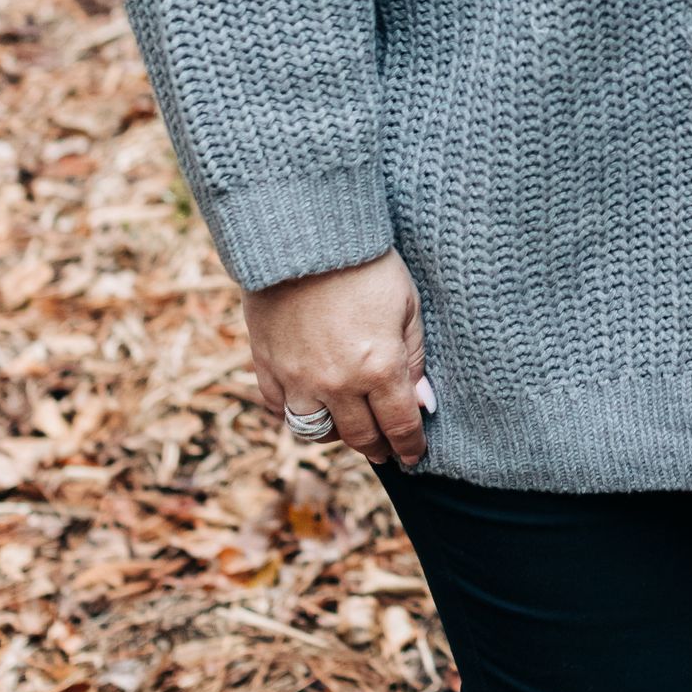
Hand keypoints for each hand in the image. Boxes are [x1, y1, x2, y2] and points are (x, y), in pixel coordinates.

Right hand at [242, 249, 432, 467]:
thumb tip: (423, 402)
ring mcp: (298, 378)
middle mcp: (338, 383)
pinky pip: (279, 409)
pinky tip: (311, 406)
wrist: (305, 235)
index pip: (400, 424)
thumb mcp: (407, 304)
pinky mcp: (267, 366)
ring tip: (350, 429)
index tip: (415, 455)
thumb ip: (415, 357)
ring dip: (337, 436)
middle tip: (387, 449)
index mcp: (380, 368)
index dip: (410, 445)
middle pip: (360, 436)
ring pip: (316, 432)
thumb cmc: (366, 263)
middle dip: (378, 447)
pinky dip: (296, 413)